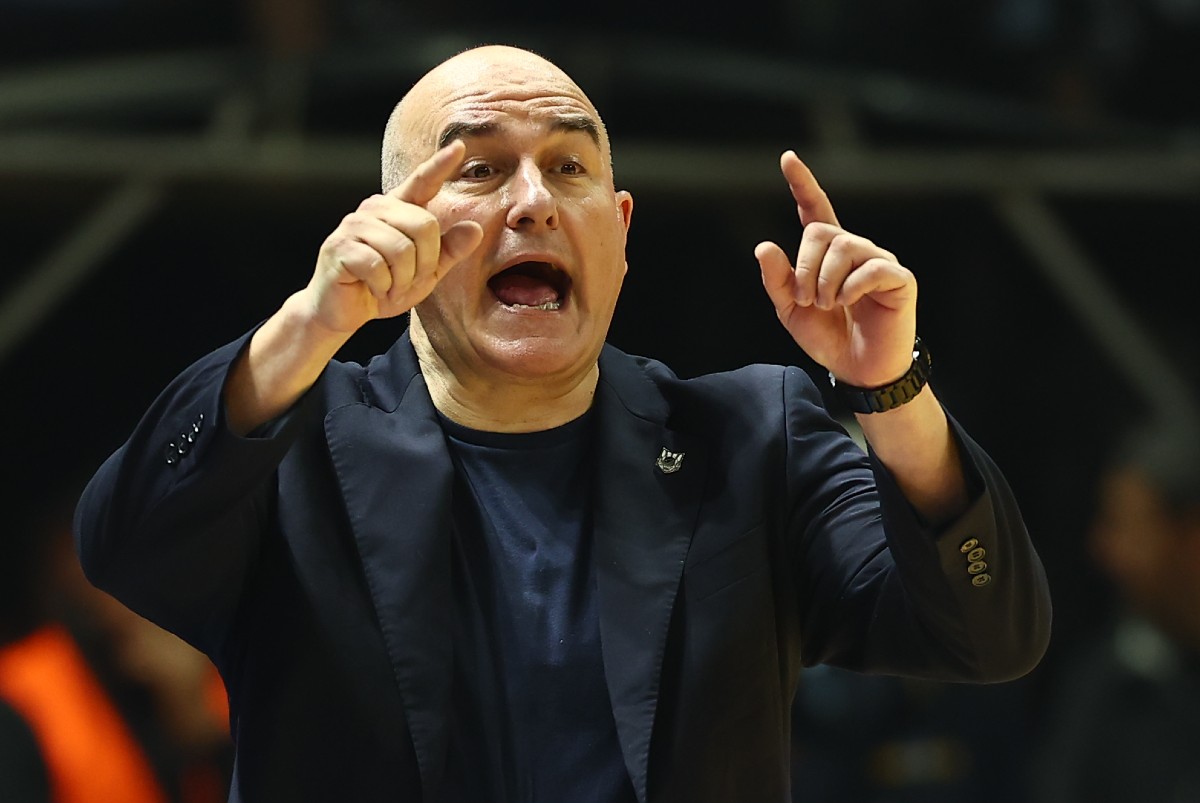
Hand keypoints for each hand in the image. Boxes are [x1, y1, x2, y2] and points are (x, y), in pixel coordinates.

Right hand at [303, 140, 483, 334]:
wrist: (342, 312)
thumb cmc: (383, 288)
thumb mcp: (425, 273)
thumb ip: (448, 251)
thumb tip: (475, 229)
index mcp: (397, 210)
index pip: (421, 183)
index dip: (440, 165)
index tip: (459, 146)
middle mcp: (375, 209)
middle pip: (424, 225)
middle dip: (425, 264)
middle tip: (409, 282)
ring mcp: (354, 225)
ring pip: (401, 249)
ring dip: (402, 280)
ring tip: (390, 287)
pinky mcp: (339, 247)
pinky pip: (378, 267)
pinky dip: (383, 287)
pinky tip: (374, 289)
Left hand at [755, 150, 916, 387]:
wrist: (858, 370)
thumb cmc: (829, 337)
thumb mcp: (792, 311)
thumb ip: (778, 281)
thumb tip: (764, 246)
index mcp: (828, 254)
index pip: (815, 210)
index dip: (802, 184)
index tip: (787, 158)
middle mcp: (855, 250)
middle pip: (820, 232)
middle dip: (804, 268)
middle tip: (807, 300)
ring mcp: (879, 261)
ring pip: (844, 247)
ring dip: (825, 281)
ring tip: (827, 305)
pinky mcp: (899, 278)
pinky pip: (871, 268)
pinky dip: (851, 287)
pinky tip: (847, 302)